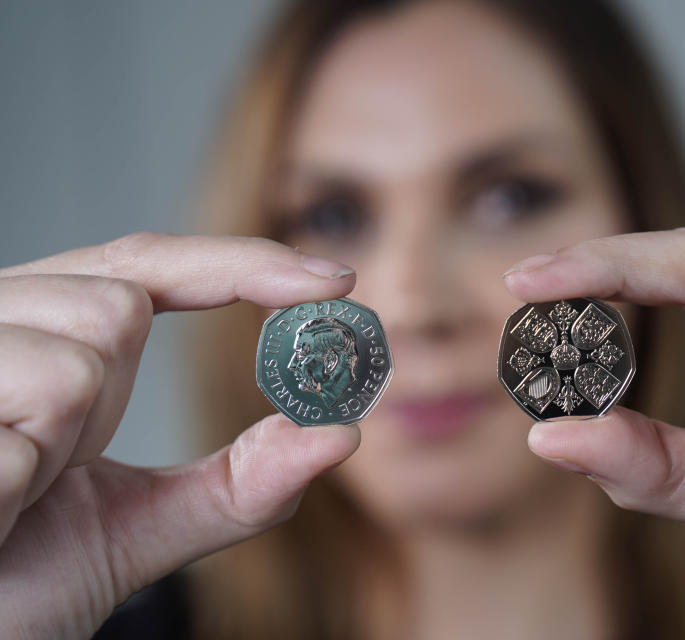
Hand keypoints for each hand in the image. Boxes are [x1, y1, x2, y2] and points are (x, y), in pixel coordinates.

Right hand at [0, 233, 360, 637]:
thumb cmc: (15, 588)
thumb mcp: (137, 531)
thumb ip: (237, 486)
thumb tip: (339, 434)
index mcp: (36, 334)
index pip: (146, 264)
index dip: (245, 262)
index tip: (336, 282)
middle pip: (120, 300)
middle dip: (108, 403)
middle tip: (46, 471)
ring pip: (81, 351)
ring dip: (61, 443)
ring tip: (7, 488)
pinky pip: (33, 395)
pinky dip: (22, 470)